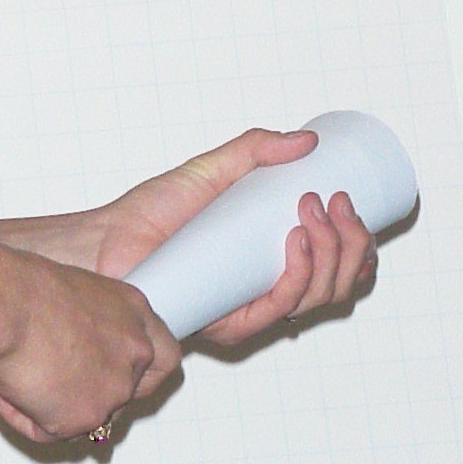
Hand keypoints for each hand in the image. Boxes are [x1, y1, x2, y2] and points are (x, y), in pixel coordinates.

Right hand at [0, 249, 181, 443]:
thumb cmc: (18, 287)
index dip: (140, 373)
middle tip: (57, 385)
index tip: (117, 375)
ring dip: (52, 405)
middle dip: (95, 398)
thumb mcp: (69, 293)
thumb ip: (88, 326)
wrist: (2, 304)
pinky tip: (10, 384)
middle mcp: (135, 350)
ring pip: (84, 417)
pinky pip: (47, 431)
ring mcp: (115, 388)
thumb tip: (70, 348)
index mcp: (133, 311)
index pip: (163, 355)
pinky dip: (24, 415)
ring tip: (18, 370)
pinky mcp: (86, 418)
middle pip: (128, 395)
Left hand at [88, 127, 376, 346]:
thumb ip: (255, 150)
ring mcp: (250, 310)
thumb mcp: (211, 170)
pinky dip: (297, 276)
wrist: (105, 240)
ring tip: (310, 211)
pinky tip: (296, 242)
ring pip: (316, 297)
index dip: (358, 245)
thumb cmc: (149, 215)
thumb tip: (308, 140)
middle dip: (349, 243)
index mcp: (270, 263)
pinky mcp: (229, 323)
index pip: (335, 267)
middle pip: (336, 284)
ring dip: (329, 252)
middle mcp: (265, 292)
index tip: (350, 203)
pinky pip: (277, 308)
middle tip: (334, 202)